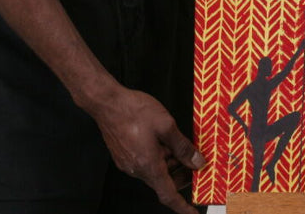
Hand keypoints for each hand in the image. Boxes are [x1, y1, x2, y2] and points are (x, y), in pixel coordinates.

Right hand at [88, 84, 204, 213]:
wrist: (107, 102)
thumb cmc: (133, 110)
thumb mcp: (166, 125)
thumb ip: (183, 147)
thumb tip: (197, 162)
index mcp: (149, 165)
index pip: (168, 195)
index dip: (183, 207)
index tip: (193, 213)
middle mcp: (136, 169)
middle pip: (163, 183)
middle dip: (180, 176)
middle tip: (195, 164)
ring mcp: (128, 163)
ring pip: (154, 172)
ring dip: (169, 164)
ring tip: (179, 146)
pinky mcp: (123, 156)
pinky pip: (145, 164)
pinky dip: (158, 158)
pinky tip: (163, 142)